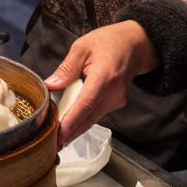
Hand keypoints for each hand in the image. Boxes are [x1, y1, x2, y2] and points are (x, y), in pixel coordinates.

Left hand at [44, 20, 159, 146]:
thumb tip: (51, 86)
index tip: (58, 135)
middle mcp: (113, 94)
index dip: (71, 122)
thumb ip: (67, 68)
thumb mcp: (82, 47)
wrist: (136, 44)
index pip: (85, 105)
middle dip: (70, 132)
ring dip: (75, 128)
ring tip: (55, 137)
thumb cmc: (108, 42)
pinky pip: (96, 114)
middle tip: (51, 144)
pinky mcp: (117, 103)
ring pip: (92, 118)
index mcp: (104, 77)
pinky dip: (82, 119)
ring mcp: (117, 101)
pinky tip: (68, 123)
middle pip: (88, 117)